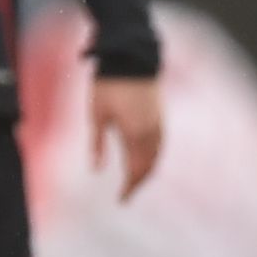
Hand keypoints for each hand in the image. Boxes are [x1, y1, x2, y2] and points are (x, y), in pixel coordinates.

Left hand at [90, 73, 164, 198]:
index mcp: (135, 134)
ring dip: (147, 170)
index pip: (136, 170)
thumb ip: (97, 144)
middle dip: (139, 182)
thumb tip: (96, 170)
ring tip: (135, 180)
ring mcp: (159, 122)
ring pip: (157, 155)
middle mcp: (152, 132)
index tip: (122, 200)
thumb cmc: (108, 84)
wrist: (130, 56)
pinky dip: (153, 156)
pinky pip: (160, 143)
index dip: (130, 188)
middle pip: (149, 166)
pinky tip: (145, 158)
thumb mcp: (96, 114)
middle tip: (127, 193)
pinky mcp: (161, 114)